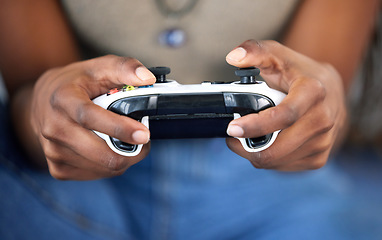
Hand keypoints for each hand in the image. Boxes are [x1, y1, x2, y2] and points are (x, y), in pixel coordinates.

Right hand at [30, 55, 155, 179]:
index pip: (91, 118)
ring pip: (104, 167)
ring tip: (127, 141)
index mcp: (63, 99)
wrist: (43, 103)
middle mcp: (54, 128)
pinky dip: (111, 165)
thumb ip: (125, 68)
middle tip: (144, 138)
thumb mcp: (99, 67)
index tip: (144, 134)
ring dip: (124, 157)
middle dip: (132, 150)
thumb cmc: (76, 84)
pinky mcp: (58, 169)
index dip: (119, 128)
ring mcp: (54, 152)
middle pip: (100, 153)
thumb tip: (147, 78)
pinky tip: (110, 148)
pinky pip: (97, 174)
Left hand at [225, 40, 346, 170]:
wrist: (331, 93)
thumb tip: (233, 57)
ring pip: (277, 161)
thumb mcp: (278, 55)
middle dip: (247, 146)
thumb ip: (255, 51)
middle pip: (278, 148)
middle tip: (232, 135)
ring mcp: (323, 142)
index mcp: (313, 92)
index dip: (256, 126)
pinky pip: (283, 167)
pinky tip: (265, 143)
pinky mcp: (319, 158)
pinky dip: (268, 159)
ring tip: (246, 138)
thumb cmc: (300, 74)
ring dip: (255, 153)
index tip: (232, 128)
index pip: (284, 116)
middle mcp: (323, 120)